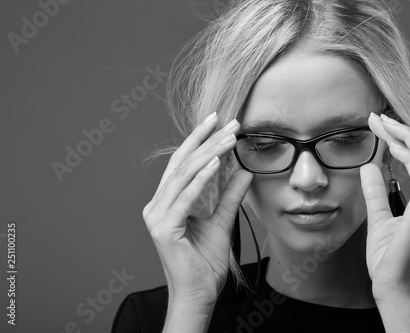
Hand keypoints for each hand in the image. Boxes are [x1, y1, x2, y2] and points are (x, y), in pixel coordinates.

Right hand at [142, 113, 252, 306]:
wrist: (198, 295)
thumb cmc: (205, 263)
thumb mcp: (222, 221)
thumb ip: (230, 196)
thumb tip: (244, 171)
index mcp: (166, 203)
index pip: (182, 164)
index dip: (199, 140)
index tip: (219, 121)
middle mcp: (157, 206)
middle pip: (181, 164)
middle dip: (206, 140)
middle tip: (229, 123)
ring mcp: (157, 217)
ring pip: (183, 176)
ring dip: (207, 154)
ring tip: (228, 138)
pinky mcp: (164, 229)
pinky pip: (185, 198)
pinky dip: (201, 179)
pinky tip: (216, 163)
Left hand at [360, 113, 409, 299]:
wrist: (394, 288)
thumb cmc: (389, 259)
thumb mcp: (378, 217)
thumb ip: (375, 192)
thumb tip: (369, 166)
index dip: (400, 139)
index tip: (378, 125)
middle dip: (401, 131)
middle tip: (377, 117)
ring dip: (405, 137)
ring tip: (382, 124)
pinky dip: (408, 157)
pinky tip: (390, 146)